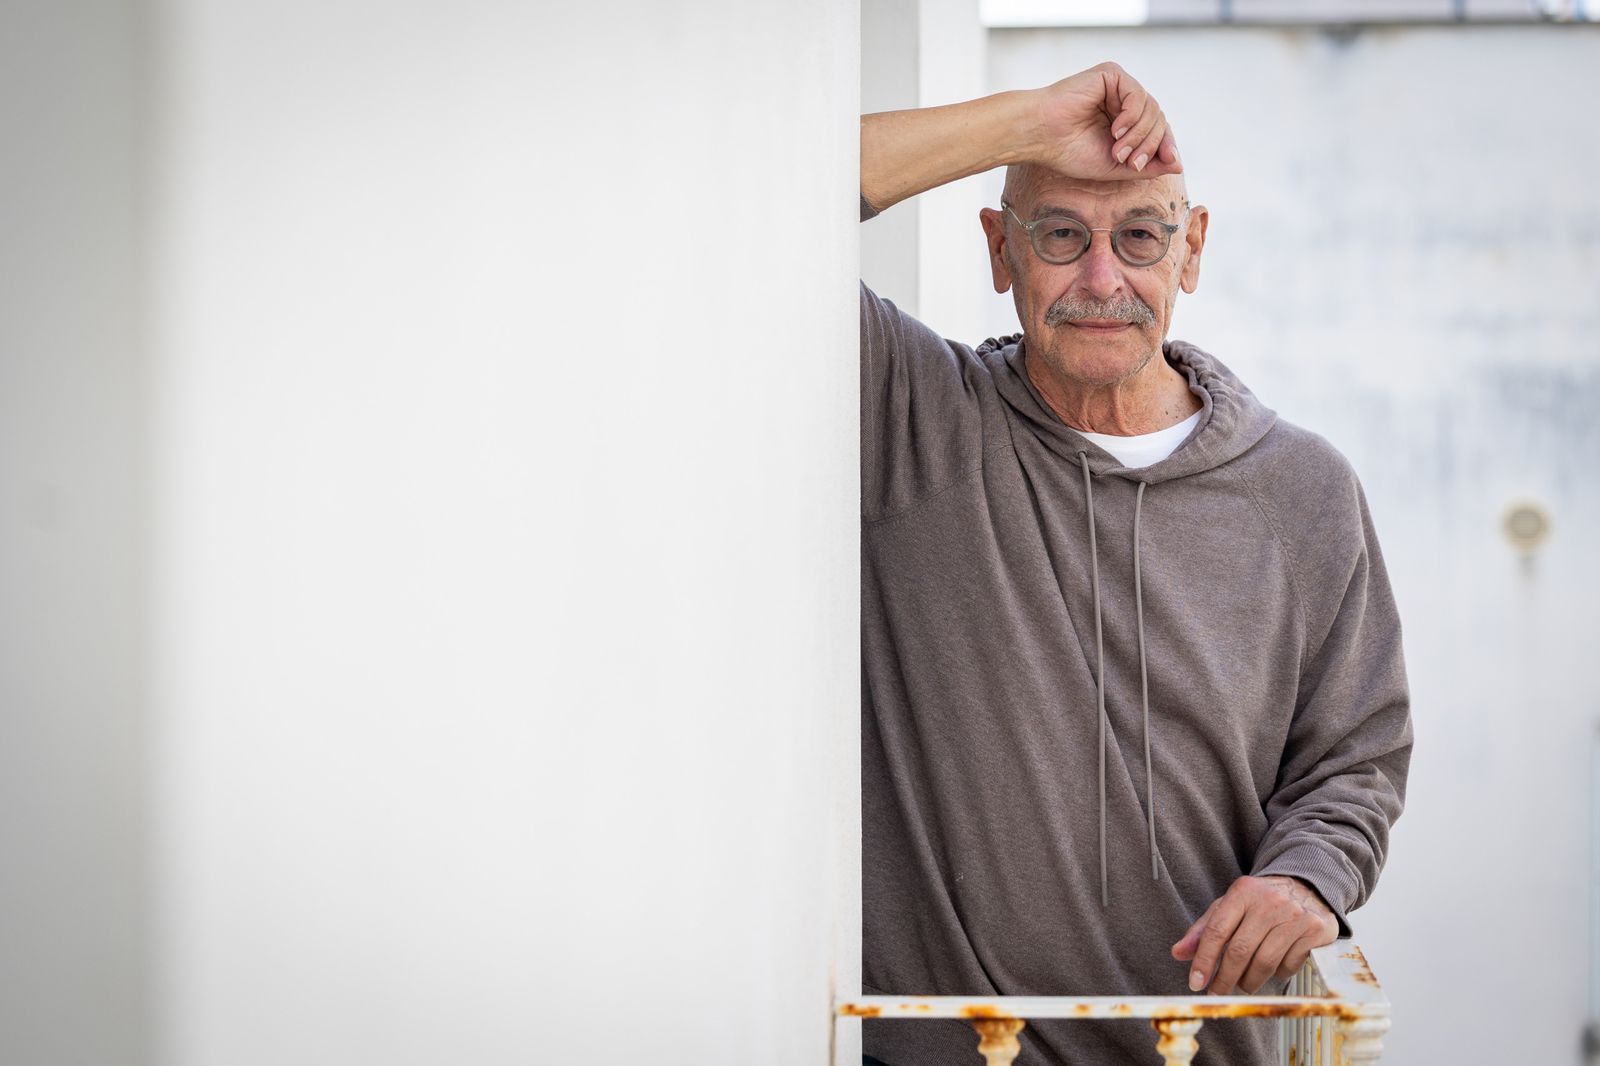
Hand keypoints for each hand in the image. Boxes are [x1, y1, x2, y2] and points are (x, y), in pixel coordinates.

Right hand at [1025, 62, 1180, 181]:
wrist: (1040, 137)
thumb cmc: (1068, 152)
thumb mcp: (1116, 167)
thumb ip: (1147, 166)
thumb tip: (1179, 165)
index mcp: (1122, 120)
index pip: (1157, 129)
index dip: (1166, 145)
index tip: (1170, 162)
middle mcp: (1122, 101)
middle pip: (1158, 119)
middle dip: (1150, 144)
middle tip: (1131, 163)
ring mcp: (1118, 86)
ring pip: (1152, 109)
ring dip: (1140, 135)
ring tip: (1118, 151)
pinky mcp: (1111, 74)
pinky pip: (1138, 95)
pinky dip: (1132, 117)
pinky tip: (1116, 130)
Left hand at [1170, 875, 1337, 994]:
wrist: (1306, 885)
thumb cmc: (1260, 901)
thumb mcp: (1229, 906)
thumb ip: (1204, 929)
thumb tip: (1178, 953)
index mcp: (1242, 892)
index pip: (1217, 931)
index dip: (1204, 960)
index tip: (1196, 983)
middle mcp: (1268, 902)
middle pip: (1240, 951)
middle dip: (1224, 978)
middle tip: (1218, 992)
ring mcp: (1293, 916)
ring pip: (1264, 963)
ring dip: (1249, 981)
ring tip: (1243, 983)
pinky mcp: (1313, 930)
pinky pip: (1289, 965)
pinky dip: (1277, 974)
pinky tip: (1272, 969)